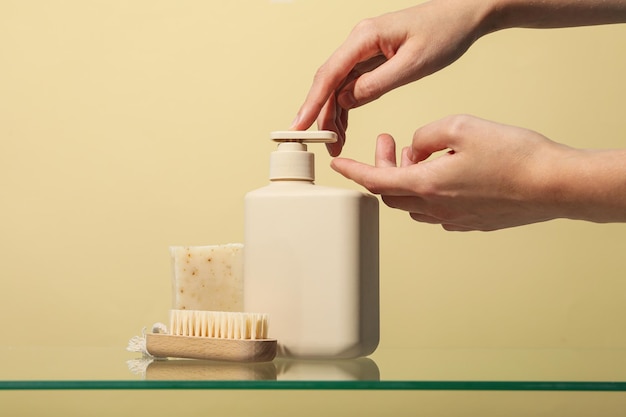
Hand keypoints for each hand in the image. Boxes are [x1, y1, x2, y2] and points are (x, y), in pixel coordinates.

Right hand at [291, 0, 492, 154]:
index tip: (299, 126)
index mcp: (365, 37)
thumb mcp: (413, 64)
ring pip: (338, 86)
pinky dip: (346, 107)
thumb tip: (345, 101)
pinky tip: (344, 125)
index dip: (311, 103)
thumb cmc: (444, 32)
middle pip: (329, 82)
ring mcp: (365, 50)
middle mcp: (360, 42)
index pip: (329, 74)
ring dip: (333, 114)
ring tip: (336, 142)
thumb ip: (376, 84)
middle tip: (322, 144)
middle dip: (321, 115)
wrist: (464, 16)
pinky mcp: (373, 59)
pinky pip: (352, 85)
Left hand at [331, 115, 577, 230]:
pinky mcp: (471, 222)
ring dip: (406, 178)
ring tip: (418, 153)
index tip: (338, 165)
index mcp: (427, 185)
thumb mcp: (460, 126)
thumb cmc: (514, 156)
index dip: (352, 171)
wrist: (555, 185)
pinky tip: (443, 171)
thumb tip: (417, 147)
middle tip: (389, 141)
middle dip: (383, 166)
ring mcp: (453, 219)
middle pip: (391, 193)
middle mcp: (436, 208)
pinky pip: (435, 208)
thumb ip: (427, 134)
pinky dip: (427, 189)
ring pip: (412, 202)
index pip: (374, 181)